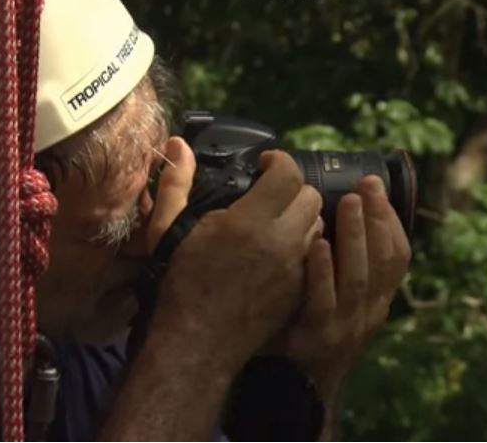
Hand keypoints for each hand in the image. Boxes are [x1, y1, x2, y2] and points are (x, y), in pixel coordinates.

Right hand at [145, 137, 324, 370]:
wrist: (199, 341)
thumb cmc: (180, 282)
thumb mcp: (168, 230)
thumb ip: (176, 183)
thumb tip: (180, 145)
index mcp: (249, 221)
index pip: (287, 173)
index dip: (278, 162)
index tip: (264, 166)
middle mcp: (281, 241)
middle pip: (310, 197)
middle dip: (293, 189)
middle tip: (270, 195)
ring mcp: (296, 267)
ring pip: (318, 225)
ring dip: (301, 217)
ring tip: (276, 223)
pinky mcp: (302, 289)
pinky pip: (316, 255)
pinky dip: (304, 245)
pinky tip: (280, 251)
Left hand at [281, 175, 411, 399]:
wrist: (294, 388)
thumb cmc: (307, 329)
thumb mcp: (333, 296)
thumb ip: (340, 264)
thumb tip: (334, 211)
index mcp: (376, 301)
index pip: (396, 256)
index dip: (390, 220)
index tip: (375, 186)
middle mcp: (368, 313)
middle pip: (382, 262)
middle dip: (376, 220)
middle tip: (364, 186)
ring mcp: (345, 327)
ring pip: (358, 278)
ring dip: (354, 237)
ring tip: (346, 202)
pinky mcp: (317, 338)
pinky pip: (323, 301)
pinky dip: (321, 272)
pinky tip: (314, 245)